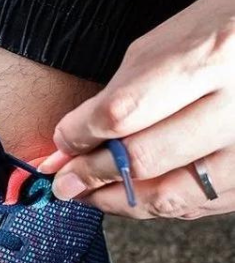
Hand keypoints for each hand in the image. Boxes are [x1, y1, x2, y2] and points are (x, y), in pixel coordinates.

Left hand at [38, 0, 234, 219]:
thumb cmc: (220, 37)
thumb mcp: (166, 45)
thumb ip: (117, 95)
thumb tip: (69, 145)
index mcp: (211, 57)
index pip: (123, 113)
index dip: (80, 136)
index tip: (62, 144)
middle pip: (142, 160)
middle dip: (90, 173)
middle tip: (65, 180)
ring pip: (166, 197)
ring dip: (115, 201)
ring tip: (89, 193)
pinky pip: (191, 208)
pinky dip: (150, 205)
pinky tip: (128, 195)